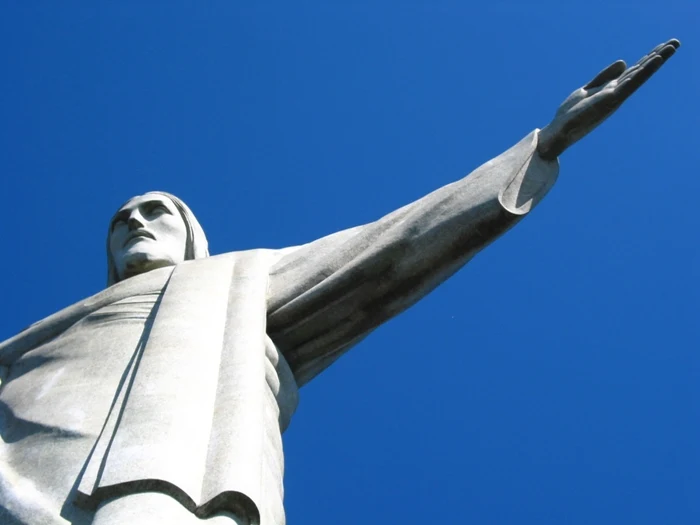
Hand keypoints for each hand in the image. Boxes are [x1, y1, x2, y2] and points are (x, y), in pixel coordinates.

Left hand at [537, 39, 679, 159]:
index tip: (662, 47)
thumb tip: (624, 62)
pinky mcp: (608, 101)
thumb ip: (604, 77)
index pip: (633, 72)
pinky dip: (641, 73)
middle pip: (639, 72)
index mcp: (612, 90)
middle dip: (657, 57)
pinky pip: (628, 85)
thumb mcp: (587, 89)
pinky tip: (651, 62)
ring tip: (670, 47)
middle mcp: (616, 94)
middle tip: (675, 42)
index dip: (647, 59)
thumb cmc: (571, 114)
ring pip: (638, 76)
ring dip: (654, 61)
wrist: (559, 131)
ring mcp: (614, 98)